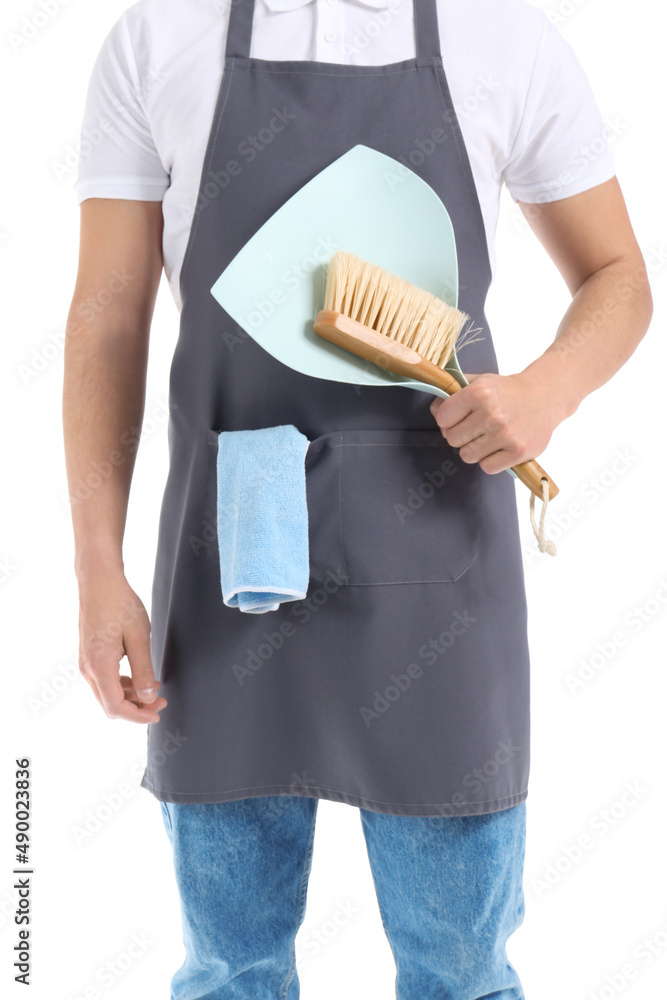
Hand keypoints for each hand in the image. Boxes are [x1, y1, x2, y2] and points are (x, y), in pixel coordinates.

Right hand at [77, 572, 166, 722]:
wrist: (99, 582)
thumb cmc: (119, 604)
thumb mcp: (139, 637)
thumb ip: (144, 670)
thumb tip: (149, 697)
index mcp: (99, 665)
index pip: (116, 707)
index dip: (138, 716)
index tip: (157, 712)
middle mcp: (87, 668)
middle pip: (110, 705)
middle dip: (136, 709)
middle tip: (161, 701)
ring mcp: (85, 663)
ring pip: (107, 694)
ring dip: (130, 697)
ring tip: (154, 689)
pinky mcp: (88, 657)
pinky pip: (104, 682)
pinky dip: (122, 686)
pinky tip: (139, 678)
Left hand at [429, 371, 560, 474]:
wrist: (546, 396)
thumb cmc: (507, 391)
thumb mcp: (479, 382)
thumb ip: (452, 394)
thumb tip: (434, 410)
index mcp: (479, 392)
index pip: (443, 418)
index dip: (447, 419)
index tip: (458, 416)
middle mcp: (492, 413)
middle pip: (452, 439)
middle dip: (460, 435)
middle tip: (475, 427)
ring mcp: (506, 435)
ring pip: (467, 456)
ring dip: (474, 449)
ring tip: (488, 436)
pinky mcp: (518, 452)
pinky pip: (487, 467)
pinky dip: (490, 460)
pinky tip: (499, 446)